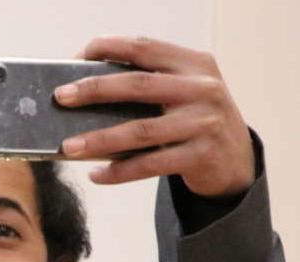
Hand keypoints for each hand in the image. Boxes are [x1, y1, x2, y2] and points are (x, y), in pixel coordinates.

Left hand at [55, 36, 254, 198]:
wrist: (237, 160)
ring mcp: (204, 123)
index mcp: (194, 64)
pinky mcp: (201, 156)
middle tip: (61, 97)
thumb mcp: (184, 91)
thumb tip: (86, 90)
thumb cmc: (196, 120)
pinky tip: (96, 175)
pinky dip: (119, 172)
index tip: (77, 55)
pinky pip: (150, 165)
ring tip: (69, 146)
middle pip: (139, 85)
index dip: (109, 48)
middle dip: (95, 89)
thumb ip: (149, 84)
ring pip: (141, 130)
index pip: (145, 48)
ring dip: (99, 139)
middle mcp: (203, 89)